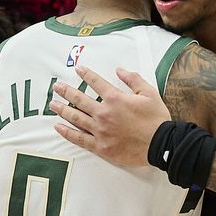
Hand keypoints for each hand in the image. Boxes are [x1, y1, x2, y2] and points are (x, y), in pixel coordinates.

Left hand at [51, 66, 169, 166]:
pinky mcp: (100, 146)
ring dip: (62, 109)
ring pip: (76, 118)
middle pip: (80, 99)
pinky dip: (67, 132)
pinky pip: (79, 138)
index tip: (78, 69)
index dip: (86, 74)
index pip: (96, 83)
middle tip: (57, 87)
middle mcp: (104, 113)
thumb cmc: (157, 119)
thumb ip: (133, 79)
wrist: (162, 145)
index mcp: (115, 99)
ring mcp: (100, 131)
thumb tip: (119, 70)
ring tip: (53, 104)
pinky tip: (58, 127)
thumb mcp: (149, 93)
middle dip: (66, 91)